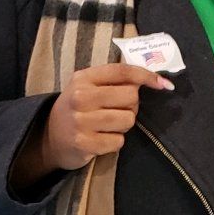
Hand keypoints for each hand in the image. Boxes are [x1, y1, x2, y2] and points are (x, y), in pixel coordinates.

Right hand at [39, 61, 172, 171]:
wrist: (50, 137)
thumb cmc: (77, 109)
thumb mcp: (88, 86)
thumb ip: (114, 80)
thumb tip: (155, 80)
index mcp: (84, 78)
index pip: (122, 71)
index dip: (146, 76)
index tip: (163, 84)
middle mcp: (81, 97)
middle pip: (130, 97)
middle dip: (132, 106)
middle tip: (118, 110)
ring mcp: (81, 121)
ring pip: (127, 120)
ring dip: (124, 125)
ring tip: (109, 126)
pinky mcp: (84, 143)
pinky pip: (118, 142)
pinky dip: (115, 142)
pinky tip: (102, 139)